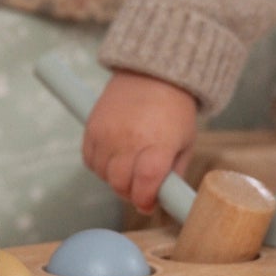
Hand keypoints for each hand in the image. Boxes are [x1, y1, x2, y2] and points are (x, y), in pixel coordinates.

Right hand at [82, 71, 198, 213]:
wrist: (153, 72)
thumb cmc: (174, 110)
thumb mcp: (185, 142)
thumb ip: (174, 173)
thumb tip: (163, 200)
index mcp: (159, 143)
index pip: (145, 183)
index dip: (145, 200)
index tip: (149, 203)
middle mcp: (130, 138)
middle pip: (120, 183)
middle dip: (130, 192)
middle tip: (140, 187)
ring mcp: (108, 132)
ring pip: (103, 174)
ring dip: (115, 178)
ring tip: (129, 166)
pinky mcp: (92, 126)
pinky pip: (90, 160)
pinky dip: (100, 165)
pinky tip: (114, 156)